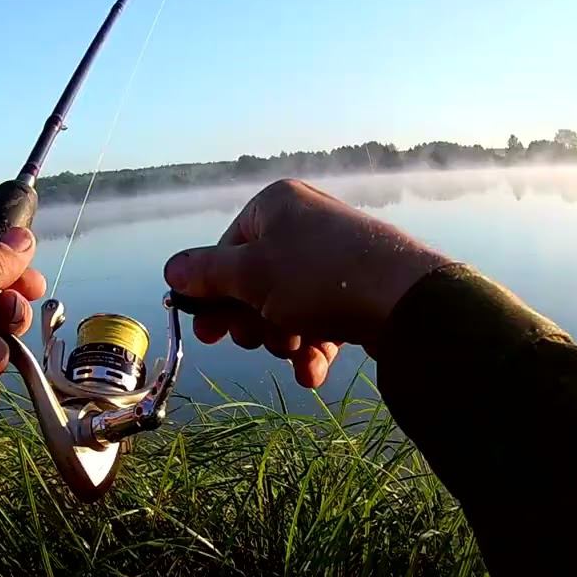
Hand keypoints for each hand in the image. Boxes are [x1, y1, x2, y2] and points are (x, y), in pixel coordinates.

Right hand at [164, 179, 449, 387]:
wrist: (405, 300)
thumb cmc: (318, 276)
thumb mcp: (250, 275)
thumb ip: (206, 273)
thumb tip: (172, 270)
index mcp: (275, 206)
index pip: (226, 249)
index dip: (213, 292)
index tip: (207, 330)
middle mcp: (304, 224)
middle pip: (255, 282)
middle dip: (253, 321)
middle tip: (254, 339)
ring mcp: (333, 259)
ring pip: (286, 307)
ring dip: (282, 338)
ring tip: (295, 349)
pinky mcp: (357, 291)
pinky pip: (319, 320)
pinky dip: (312, 347)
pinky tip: (313, 371)